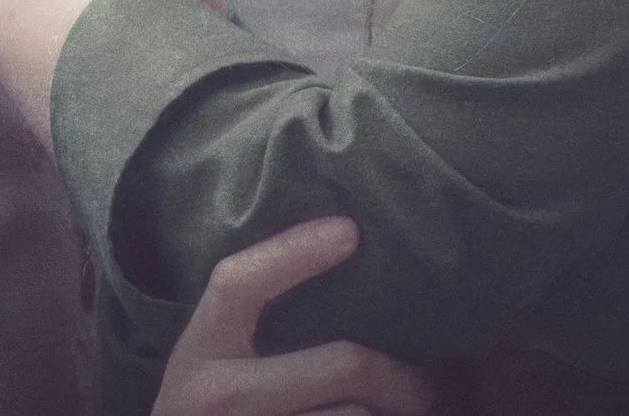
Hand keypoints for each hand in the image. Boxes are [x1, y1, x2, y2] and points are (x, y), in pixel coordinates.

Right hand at [155, 219, 434, 415]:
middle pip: (344, 365)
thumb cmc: (213, 412)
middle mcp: (216, 398)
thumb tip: (346, 248)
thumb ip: (254, 321)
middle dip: (402, 373)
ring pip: (357, 415)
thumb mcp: (211, 364)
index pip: (238, 283)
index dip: (294, 251)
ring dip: (388, 414)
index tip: (351, 231)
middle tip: (429, 378)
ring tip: (407, 409)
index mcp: (199, 355)